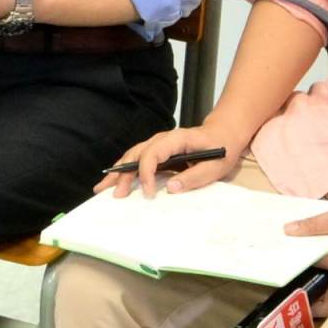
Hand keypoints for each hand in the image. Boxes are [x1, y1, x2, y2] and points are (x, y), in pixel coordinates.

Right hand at [99, 123, 246, 197]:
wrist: (224, 133)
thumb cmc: (222, 148)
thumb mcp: (216, 166)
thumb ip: (195, 177)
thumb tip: (171, 187)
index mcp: (176, 140)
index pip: (153, 154)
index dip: (146, 173)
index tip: (147, 193)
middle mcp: (162, 139)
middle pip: (136, 154)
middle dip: (122, 174)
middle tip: (114, 194)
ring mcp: (158, 144)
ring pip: (132, 156)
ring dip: (118, 172)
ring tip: (103, 187)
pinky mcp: (158, 152)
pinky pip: (138, 159)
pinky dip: (125, 170)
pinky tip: (116, 180)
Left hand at [280, 199, 327, 309]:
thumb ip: (317, 224)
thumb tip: (288, 231)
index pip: (311, 266)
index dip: (292, 261)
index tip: (275, 260)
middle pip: (325, 305)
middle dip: (306, 302)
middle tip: (289, 287)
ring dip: (318, 297)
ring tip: (300, 280)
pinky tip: (321, 270)